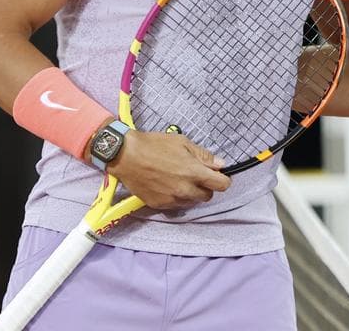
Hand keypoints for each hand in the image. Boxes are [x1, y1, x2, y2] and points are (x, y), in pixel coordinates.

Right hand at [106, 130, 230, 209]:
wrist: (126, 155)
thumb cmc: (154, 145)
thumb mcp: (182, 142)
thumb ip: (203, 155)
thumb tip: (220, 164)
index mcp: (194, 173)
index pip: (222, 185)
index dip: (222, 179)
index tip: (217, 175)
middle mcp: (185, 190)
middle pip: (208, 196)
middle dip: (205, 186)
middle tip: (195, 175)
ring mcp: (172, 199)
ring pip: (192, 202)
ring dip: (191, 193)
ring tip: (179, 179)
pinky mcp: (159, 205)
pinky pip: (176, 205)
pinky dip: (176, 197)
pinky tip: (167, 185)